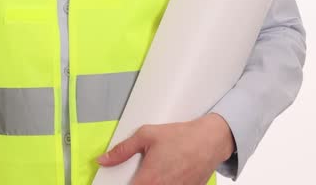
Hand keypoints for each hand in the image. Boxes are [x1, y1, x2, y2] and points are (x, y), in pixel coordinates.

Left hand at [95, 113, 234, 184]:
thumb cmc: (181, 136)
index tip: (125, 180)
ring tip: (158, 172)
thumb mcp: (146, 135)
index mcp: (149, 179)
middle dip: (139, 182)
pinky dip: (168, 183)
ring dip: (154, 183)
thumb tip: (104, 159)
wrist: (210, 140)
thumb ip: (122, 150)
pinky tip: (170, 174)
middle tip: (145, 171)